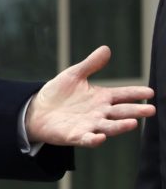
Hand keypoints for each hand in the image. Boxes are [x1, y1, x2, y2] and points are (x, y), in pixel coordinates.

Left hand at [26, 46, 154, 146]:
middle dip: (136, 111)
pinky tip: (101, 137)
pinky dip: (95, 139)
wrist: (37, 110)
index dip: (136, 93)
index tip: (150, 92)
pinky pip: (88, 139)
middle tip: (151, 110)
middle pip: (121, 112)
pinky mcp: (76, 135)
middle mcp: (100, 113)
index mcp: (102, 97)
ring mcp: (90, 125)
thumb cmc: (58, 93)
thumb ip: (91, 64)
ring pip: (109, 127)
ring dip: (120, 126)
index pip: (123, 95)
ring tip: (133, 123)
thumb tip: (106, 49)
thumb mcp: (74, 75)